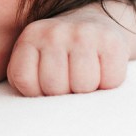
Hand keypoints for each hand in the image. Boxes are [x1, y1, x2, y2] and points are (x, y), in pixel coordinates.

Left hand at [7, 6, 134, 96]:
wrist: (95, 23)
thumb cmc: (61, 53)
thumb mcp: (35, 58)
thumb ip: (28, 79)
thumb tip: (39, 111)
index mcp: (30, 37)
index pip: (24, 79)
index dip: (36, 91)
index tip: (46, 84)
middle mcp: (54, 32)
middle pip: (54, 87)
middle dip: (63, 92)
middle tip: (69, 81)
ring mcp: (83, 34)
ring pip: (83, 86)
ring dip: (87, 90)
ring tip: (85, 76)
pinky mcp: (111, 41)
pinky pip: (110, 81)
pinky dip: (108, 84)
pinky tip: (102, 70)